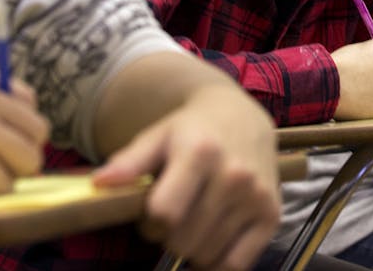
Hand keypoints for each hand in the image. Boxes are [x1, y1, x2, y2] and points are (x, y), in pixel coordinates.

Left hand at [91, 84, 278, 270]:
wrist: (242, 117)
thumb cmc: (192, 130)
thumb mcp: (157, 136)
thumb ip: (129, 162)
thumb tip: (99, 184)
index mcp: (200, 152)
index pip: (165, 214)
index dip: (149, 223)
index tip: (152, 214)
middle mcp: (233, 175)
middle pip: (184, 239)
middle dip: (169, 237)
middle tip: (173, 218)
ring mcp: (256, 197)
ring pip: (207, 255)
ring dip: (192, 249)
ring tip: (193, 223)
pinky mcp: (272, 214)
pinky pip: (237, 263)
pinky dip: (218, 261)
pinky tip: (212, 239)